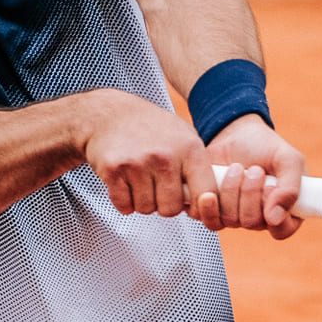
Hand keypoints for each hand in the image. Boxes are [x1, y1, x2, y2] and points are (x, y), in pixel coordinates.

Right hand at [81, 90, 217, 219]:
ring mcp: (138, 163)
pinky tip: (125, 184)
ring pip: (146, 208)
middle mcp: (165, 156)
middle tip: (158, 189)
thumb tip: (211, 200)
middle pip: (170, 209)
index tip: (191, 203)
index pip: (206, 194)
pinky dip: (124, 201)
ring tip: (141, 182)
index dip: (199, 206)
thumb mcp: (184, 136)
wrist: (110, 113)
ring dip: (142, 202)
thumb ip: (198, 166)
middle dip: (163, 204)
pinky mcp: (114, 170)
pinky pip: (124, 205)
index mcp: (189, 148)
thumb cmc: (151, 127)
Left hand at [196, 114, 305, 236]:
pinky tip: (213, 185)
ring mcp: (236, 215)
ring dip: (233, 191)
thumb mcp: (288, 159)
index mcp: (285, 210)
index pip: (282, 230)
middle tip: (255, 169)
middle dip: (251, 193)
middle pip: (253, 223)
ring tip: (237, 168)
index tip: (270, 188)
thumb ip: (290, 188)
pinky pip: (210, 220)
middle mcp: (260, 217)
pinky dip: (210, 203)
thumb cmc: (266, 147)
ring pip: (231, 220)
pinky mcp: (215, 209)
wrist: (235, 133)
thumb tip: (275, 218)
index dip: (276, 215)